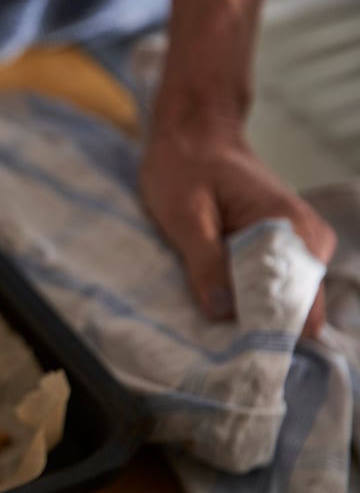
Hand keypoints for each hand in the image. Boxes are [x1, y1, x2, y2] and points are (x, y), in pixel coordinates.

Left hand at [139, 119, 335, 337]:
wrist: (192, 135)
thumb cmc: (185, 166)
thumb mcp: (184, 214)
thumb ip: (205, 261)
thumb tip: (223, 311)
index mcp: (290, 227)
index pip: (296, 298)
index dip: (267, 330)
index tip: (239, 357)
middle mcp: (308, 239)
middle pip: (294, 307)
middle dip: (257, 328)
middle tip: (220, 352)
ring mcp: (299, 246)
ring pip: (284, 301)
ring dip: (252, 316)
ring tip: (216, 333)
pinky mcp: (282, 250)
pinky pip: (273, 288)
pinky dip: (249, 301)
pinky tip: (221, 309)